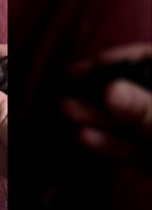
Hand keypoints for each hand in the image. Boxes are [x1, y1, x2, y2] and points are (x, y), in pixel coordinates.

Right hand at [61, 43, 151, 173]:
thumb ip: (146, 111)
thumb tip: (111, 90)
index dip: (129, 58)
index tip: (98, 62)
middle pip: (135, 94)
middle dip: (101, 90)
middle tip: (68, 84)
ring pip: (129, 124)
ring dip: (97, 118)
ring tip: (65, 110)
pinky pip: (131, 150)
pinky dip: (109, 144)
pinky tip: (83, 137)